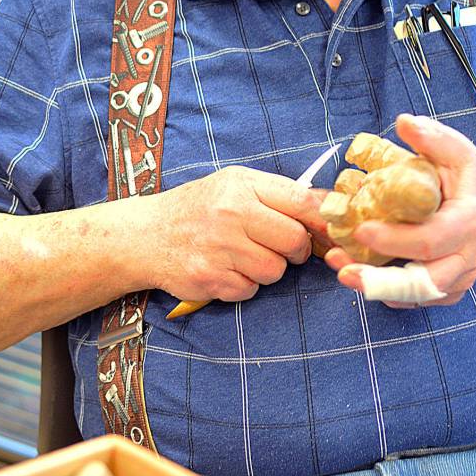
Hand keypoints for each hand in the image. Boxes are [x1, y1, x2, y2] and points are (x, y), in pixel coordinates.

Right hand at [145, 167, 327, 302]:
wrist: (146, 235)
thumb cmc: (198, 208)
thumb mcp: (234, 185)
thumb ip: (276, 194)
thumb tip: (327, 207)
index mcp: (241, 186)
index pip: (299, 200)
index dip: (321, 218)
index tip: (329, 229)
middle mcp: (230, 214)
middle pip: (293, 240)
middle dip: (295, 249)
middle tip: (282, 246)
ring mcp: (219, 249)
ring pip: (275, 270)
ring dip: (269, 269)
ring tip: (245, 255)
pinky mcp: (210, 279)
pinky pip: (250, 289)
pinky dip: (245, 285)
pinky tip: (227, 269)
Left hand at [324, 114, 475, 306]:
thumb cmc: (466, 176)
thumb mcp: (455, 150)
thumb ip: (431, 137)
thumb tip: (403, 122)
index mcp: (469, 222)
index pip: (431, 239)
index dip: (395, 240)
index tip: (361, 229)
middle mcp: (467, 257)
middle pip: (426, 280)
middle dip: (381, 278)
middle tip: (342, 267)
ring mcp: (458, 278)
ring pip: (418, 295)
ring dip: (377, 288)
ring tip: (342, 272)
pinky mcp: (447, 290)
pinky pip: (417, 300)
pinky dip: (387, 293)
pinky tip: (360, 276)